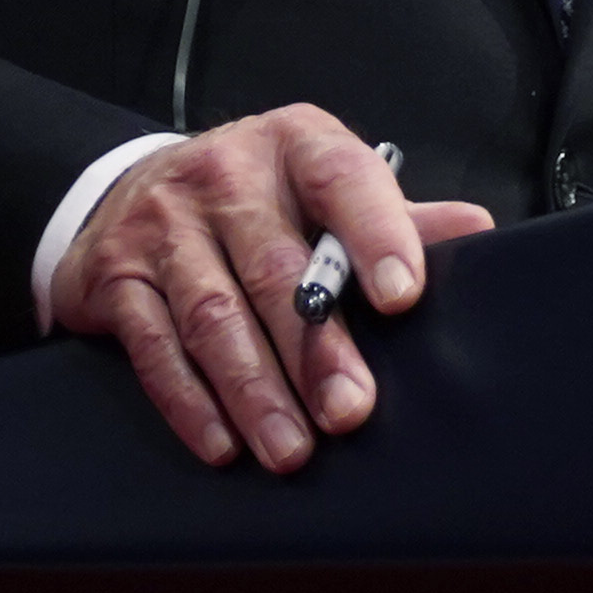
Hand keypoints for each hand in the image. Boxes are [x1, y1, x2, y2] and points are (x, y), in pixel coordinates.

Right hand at [46, 106, 498, 473]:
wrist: (133, 188)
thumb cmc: (259, 199)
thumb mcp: (326, 189)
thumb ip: (395, 216)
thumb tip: (477, 232)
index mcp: (297, 145)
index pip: (344, 181)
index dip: (377, 236)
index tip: (402, 298)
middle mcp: (225, 177)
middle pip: (276, 269)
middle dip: (315, 349)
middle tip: (350, 410)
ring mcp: (163, 225)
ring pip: (213, 316)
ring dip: (255, 390)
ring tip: (292, 447)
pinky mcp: (115, 277)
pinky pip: (155, 346)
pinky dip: (190, 401)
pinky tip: (224, 443)